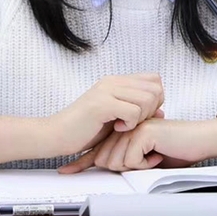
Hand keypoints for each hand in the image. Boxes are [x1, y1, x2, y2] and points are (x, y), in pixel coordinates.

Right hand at [47, 73, 163, 156]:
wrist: (55, 135)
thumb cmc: (85, 129)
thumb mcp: (115, 117)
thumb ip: (136, 111)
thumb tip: (161, 112)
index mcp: (116, 81)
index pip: (154, 80)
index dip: (155, 99)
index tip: (141, 115)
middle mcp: (112, 81)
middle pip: (155, 88)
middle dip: (151, 110)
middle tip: (134, 122)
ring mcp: (106, 91)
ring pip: (147, 99)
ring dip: (141, 117)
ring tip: (124, 126)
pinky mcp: (101, 104)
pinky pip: (133, 111)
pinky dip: (130, 124)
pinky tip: (117, 128)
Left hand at [58, 118, 216, 172]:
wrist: (198, 141)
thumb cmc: (175, 149)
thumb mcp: (145, 158)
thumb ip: (127, 159)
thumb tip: (109, 166)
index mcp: (124, 130)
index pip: (99, 148)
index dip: (82, 161)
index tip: (66, 171)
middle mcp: (125, 125)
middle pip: (105, 159)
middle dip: (123, 169)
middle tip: (146, 161)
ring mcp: (133, 125)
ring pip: (116, 161)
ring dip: (135, 167)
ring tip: (152, 157)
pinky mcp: (142, 131)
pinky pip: (131, 159)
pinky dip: (144, 164)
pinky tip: (156, 155)